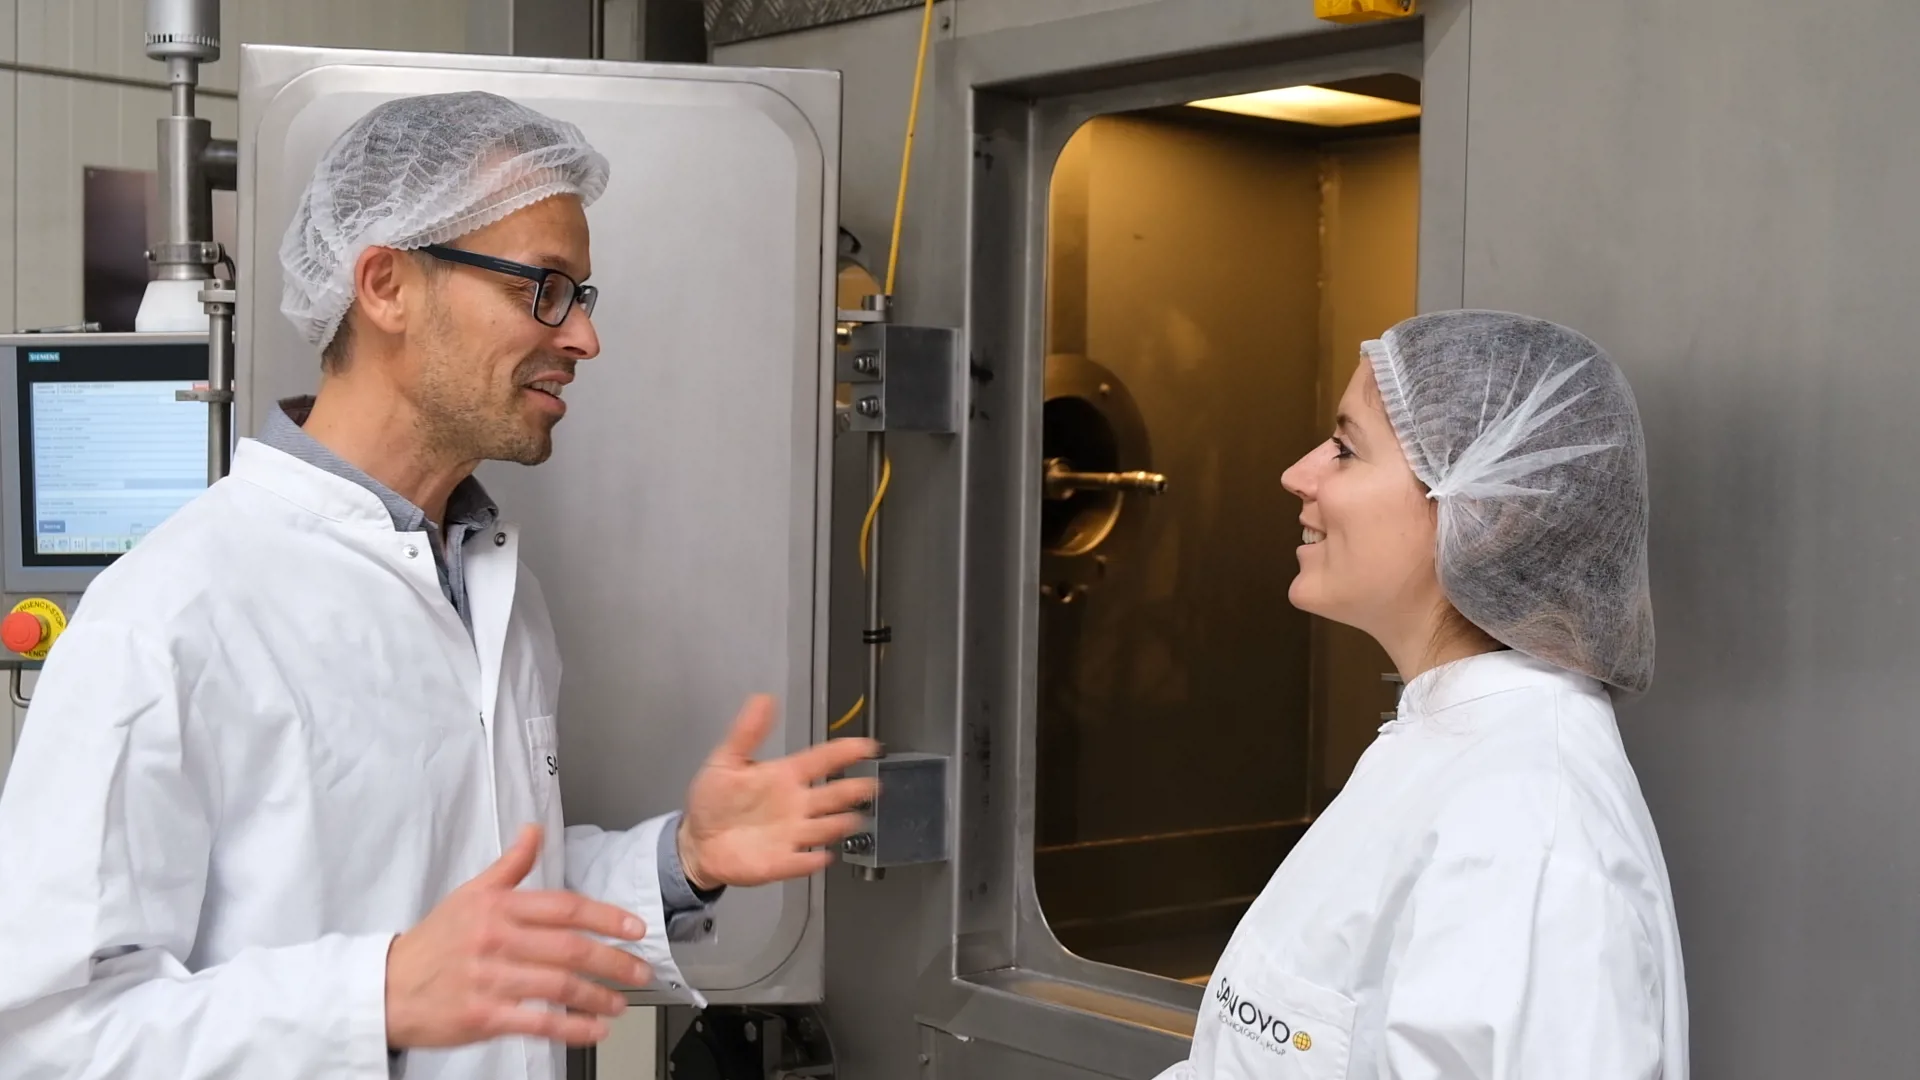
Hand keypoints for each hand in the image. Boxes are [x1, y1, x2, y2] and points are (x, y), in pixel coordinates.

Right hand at [385, 825, 651, 1048]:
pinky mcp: (483, 1016)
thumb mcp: (469, 894)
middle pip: (569, 948)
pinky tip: (593, 1029)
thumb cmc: (434, 942)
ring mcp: (490, 980)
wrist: (387, 988)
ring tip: (620, 1002)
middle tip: (640, 970)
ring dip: (598, 996)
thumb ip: (510, 866)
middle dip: (613, 960)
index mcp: (497, 907)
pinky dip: (571, 1028)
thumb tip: (533, 831)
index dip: (606, 917)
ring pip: (558, 986)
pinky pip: (538, 1022)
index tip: (635, 928)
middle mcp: (496, 940)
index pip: (564, 908)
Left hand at [678, 694, 880, 888]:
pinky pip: (802, 862)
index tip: (866, 746)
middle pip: (834, 795)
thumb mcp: (725, 761)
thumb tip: (763, 699)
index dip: (845, 752)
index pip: (823, 760)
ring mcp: (792, 834)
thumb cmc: (715, 800)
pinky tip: (822, 856)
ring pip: (826, 828)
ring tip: (853, 820)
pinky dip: (813, 860)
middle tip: (871, 784)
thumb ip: (746, 732)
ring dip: (840, 825)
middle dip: (854, 789)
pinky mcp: (782, 861)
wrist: (698, 840)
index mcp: (786, 777)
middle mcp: (797, 805)